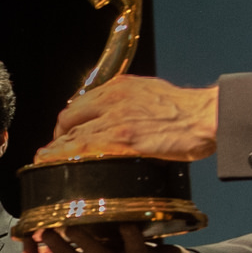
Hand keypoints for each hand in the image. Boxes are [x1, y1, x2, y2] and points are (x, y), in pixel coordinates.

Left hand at [50, 73, 218, 163]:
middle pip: (70, 117)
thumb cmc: (186, 111)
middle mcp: (113, 98)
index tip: (66, 134)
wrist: (206, 117)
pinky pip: (85, 148)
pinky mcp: (124, 139)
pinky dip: (67, 157)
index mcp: (120, 87)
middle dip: (58, 136)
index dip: (69, 121)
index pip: (80, 103)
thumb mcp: (151, 94)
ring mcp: (116, 119)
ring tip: (45, 161)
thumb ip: (130, 103)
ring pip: (73, 134)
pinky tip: (58, 165)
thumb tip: (119, 116)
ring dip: (55, 150)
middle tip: (55, 151)